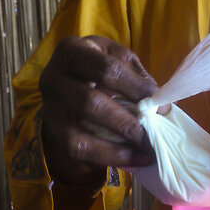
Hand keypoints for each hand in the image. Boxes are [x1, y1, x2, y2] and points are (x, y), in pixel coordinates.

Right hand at [38, 35, 160, 185]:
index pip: (106, 70)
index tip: (161, 106)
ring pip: (78, 133)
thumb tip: (159, 106)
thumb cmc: (98, 65)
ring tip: (144, 152)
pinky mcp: (51, 131)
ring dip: (116, 146)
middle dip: (124, 122)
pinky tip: (131, 158)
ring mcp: (48, 107)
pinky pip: (76, 150)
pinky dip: (107, 157)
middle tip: (150, 135)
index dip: (136, 89)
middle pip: (89, 102)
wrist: (65, 80)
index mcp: (72, 50)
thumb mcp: (117, 58)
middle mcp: (52, 78)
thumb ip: (136, 76)